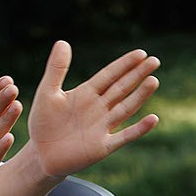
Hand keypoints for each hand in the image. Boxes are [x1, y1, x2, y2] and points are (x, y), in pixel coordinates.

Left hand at [26, 43, 158, 178]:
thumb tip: (62, 41)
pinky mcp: (102, 146)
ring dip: (140, 95)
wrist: (40, 154)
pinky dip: (139, 129)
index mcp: (87, 93)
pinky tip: (153, 118)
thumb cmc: (43, 123)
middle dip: (138, 74)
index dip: (124, 65)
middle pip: (122, 88)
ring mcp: (103, 127)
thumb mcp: (47, 93)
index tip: (141, 53)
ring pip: (126, 108)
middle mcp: (99, 108)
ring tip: (153, 80)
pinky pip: (124, 136)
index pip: (110, 75)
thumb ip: (56, 69)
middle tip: (154, 61)